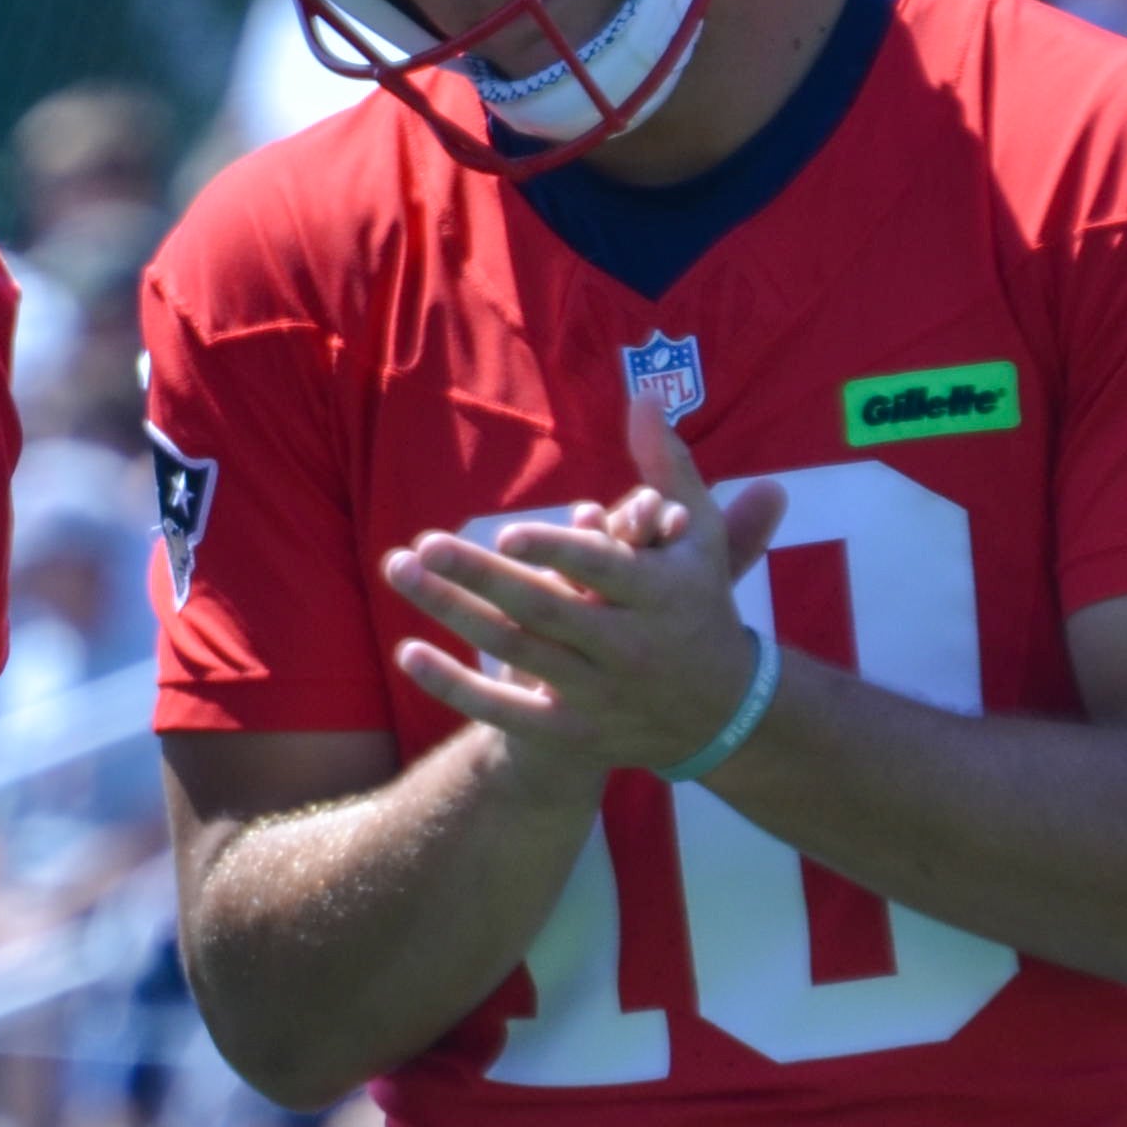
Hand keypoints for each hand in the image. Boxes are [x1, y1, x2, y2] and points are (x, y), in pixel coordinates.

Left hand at [383, 393, 789, 781]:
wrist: (726, 713)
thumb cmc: (700, 603)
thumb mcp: (699, 534)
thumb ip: (667, 466)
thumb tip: (645, 394)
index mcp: (660, 594)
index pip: (603, 572)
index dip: (556, 554)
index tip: (506, 535)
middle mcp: (629, 647)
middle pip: (545, 611)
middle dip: (481, 578)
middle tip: (425, 544)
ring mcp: (598, 695)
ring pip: (516, 653)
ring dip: (453, 614)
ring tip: (401, 570)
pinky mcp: (572, 731)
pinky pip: (504, 711)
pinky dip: (455, 686)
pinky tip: (407, 650)